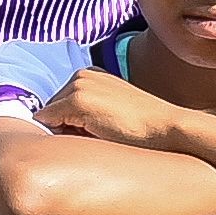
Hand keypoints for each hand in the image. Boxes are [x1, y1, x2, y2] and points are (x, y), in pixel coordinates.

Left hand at [33, 66, 188, 147]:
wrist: (168, 127)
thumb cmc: (143, 128)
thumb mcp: (111, 112)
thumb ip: (85, 115)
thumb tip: (57, 130)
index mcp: (91, 76)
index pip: (59, 104)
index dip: (67, 124)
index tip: (90, 133)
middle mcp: (82, 75)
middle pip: (50, 110)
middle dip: (63, 127)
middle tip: (96, 136)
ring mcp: (79, 86)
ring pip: (48, 117)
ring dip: (63, 132)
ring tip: (97, 137)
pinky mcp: (78, 100)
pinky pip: (47, 122)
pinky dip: (57, 136)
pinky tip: (88, 139)